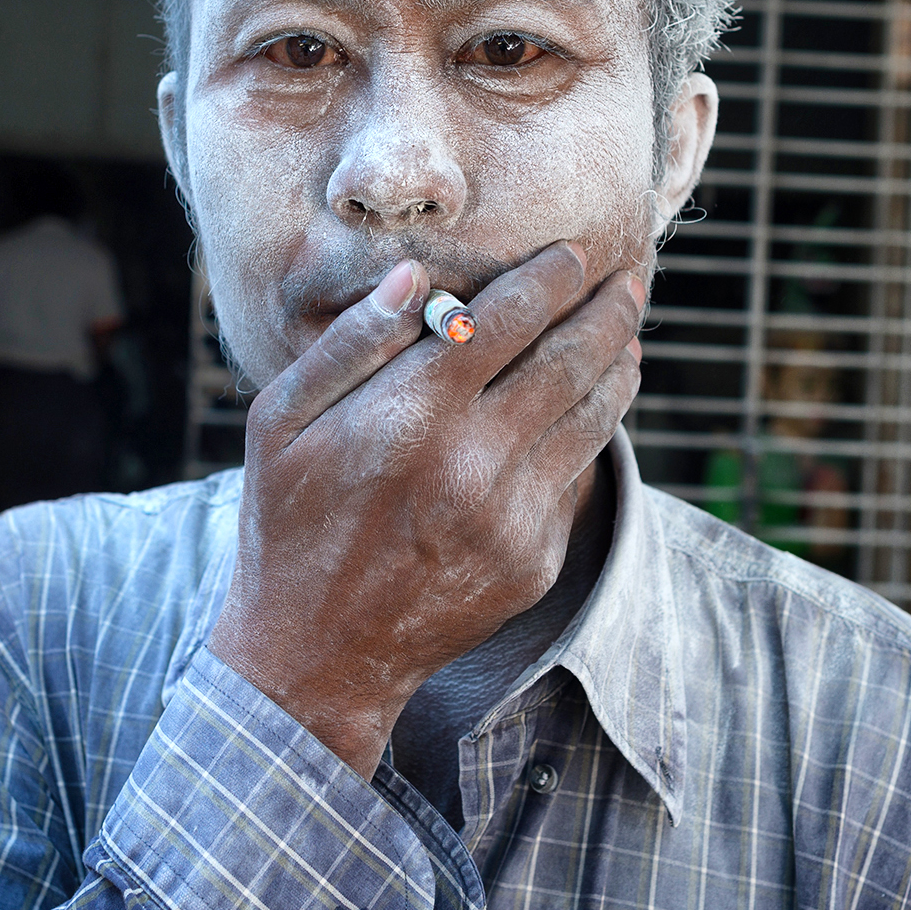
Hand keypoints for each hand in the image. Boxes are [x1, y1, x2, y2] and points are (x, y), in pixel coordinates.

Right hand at [209, 242, 644, 777]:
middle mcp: (474, 460)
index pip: (505, 319)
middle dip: (606, 310)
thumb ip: (349, 343)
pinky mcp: (535, 559)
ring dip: (617, 364)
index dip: (548, 279)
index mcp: (411, 414)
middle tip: (628, 280)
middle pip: (568, 359)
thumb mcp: (281, 421)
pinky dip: (596, 427)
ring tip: (629, 333)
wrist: (315, 655)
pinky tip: (599, 403)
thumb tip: (415, 276)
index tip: (572, 253)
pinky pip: (579, 474)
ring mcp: (514, 516)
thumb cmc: (289, 521)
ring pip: (591, 416)